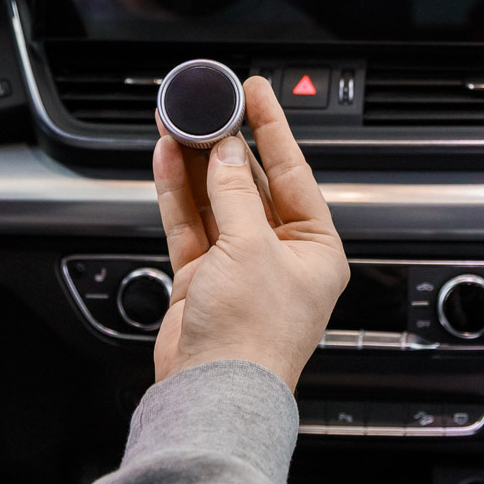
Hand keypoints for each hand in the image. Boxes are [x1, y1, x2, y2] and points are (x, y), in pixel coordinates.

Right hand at [151, 75, 348, 390]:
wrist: (213, 391)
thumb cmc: (253, 336)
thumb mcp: (251, 248)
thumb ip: (234, 194)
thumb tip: (226, 152)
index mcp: (315, 247)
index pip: (293, 171)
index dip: (272, 127)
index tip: (255, 92)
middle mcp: (280, 253)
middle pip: (251, 183)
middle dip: (228, 144)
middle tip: (209, 106)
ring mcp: (239, 265)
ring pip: (215, 200)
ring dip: (197, 163)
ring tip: (180, 123)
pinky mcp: (203, 277)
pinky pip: (190, 223)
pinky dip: (177, 192)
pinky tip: (167, 159)